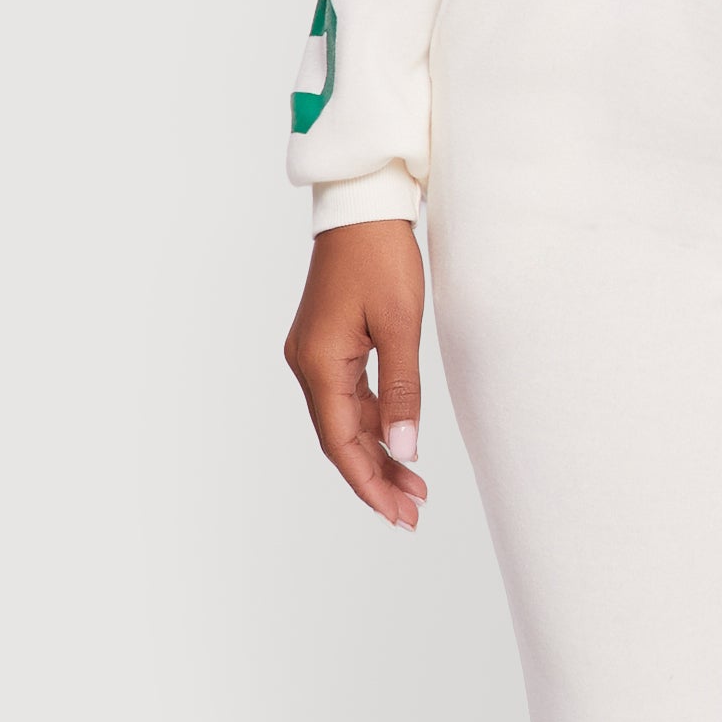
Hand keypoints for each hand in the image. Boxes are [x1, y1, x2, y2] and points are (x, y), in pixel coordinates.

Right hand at [284, 220, 428, 530]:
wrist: (362, 206)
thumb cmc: (382, 256)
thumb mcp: (401, 325)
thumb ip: (402, 390)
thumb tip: (405, 449)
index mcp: (319, 364)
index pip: (342, 443)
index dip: (369, 484)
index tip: (398, 515)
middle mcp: (307, 365)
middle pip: (340, 439)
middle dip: (375, 478)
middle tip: (412, 514)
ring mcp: (314, 355)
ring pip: (345, 421)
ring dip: (377, 454)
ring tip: (414, 487)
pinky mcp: (327, 344)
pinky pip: (348, 398)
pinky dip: (373, 424)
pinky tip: (398, 442)